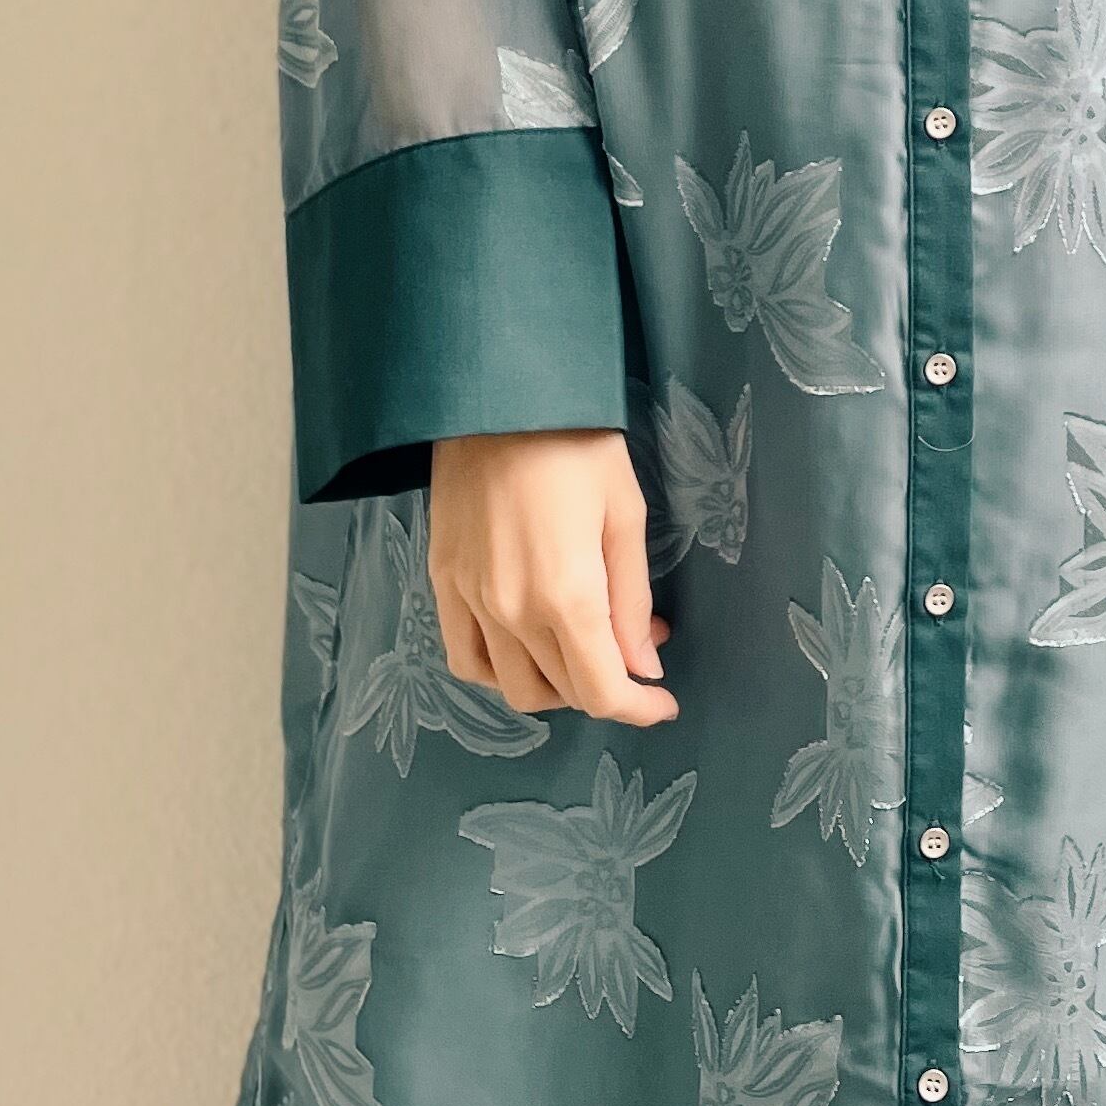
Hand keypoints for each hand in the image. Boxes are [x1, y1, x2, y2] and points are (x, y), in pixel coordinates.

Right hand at [429, 430, 676, 725]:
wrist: (495, 397)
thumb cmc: (574, 444)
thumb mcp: (625, 514)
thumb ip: (632, 600)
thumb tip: (645, 664)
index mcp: (567, 596)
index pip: (602, 691)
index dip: (639, 709)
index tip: (663, 702)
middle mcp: (512, 611)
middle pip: (562, 691)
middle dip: (607, 687)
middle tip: (636, 648)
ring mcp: (470, 600)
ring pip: (512, 687)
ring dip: (555, 687)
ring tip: (583, 650)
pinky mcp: (442, 582)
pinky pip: (465, 658)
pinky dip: (499, 671)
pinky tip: (526, 648)